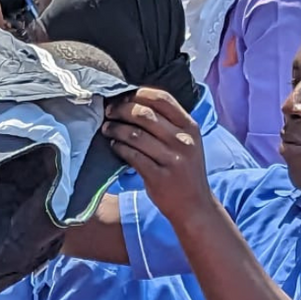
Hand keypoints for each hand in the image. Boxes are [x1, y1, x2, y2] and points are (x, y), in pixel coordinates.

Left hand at [103, 88, 213, 224]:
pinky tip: (114, 145)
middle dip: (122, 109)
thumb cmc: (184, 169)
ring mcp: (172, 159)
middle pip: (145, 114)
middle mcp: (183, 140)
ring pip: (135, 135)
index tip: (122, 96)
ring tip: (106, 128)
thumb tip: (133, 102)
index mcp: (190, 127)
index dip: (138, 93)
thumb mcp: (186, 141)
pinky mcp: (159, 176)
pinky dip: (119, 148)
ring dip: (116, 128)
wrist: (194, 205)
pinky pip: (132, 156)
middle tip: (108, 111)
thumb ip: (168, 123)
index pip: (162, 99)